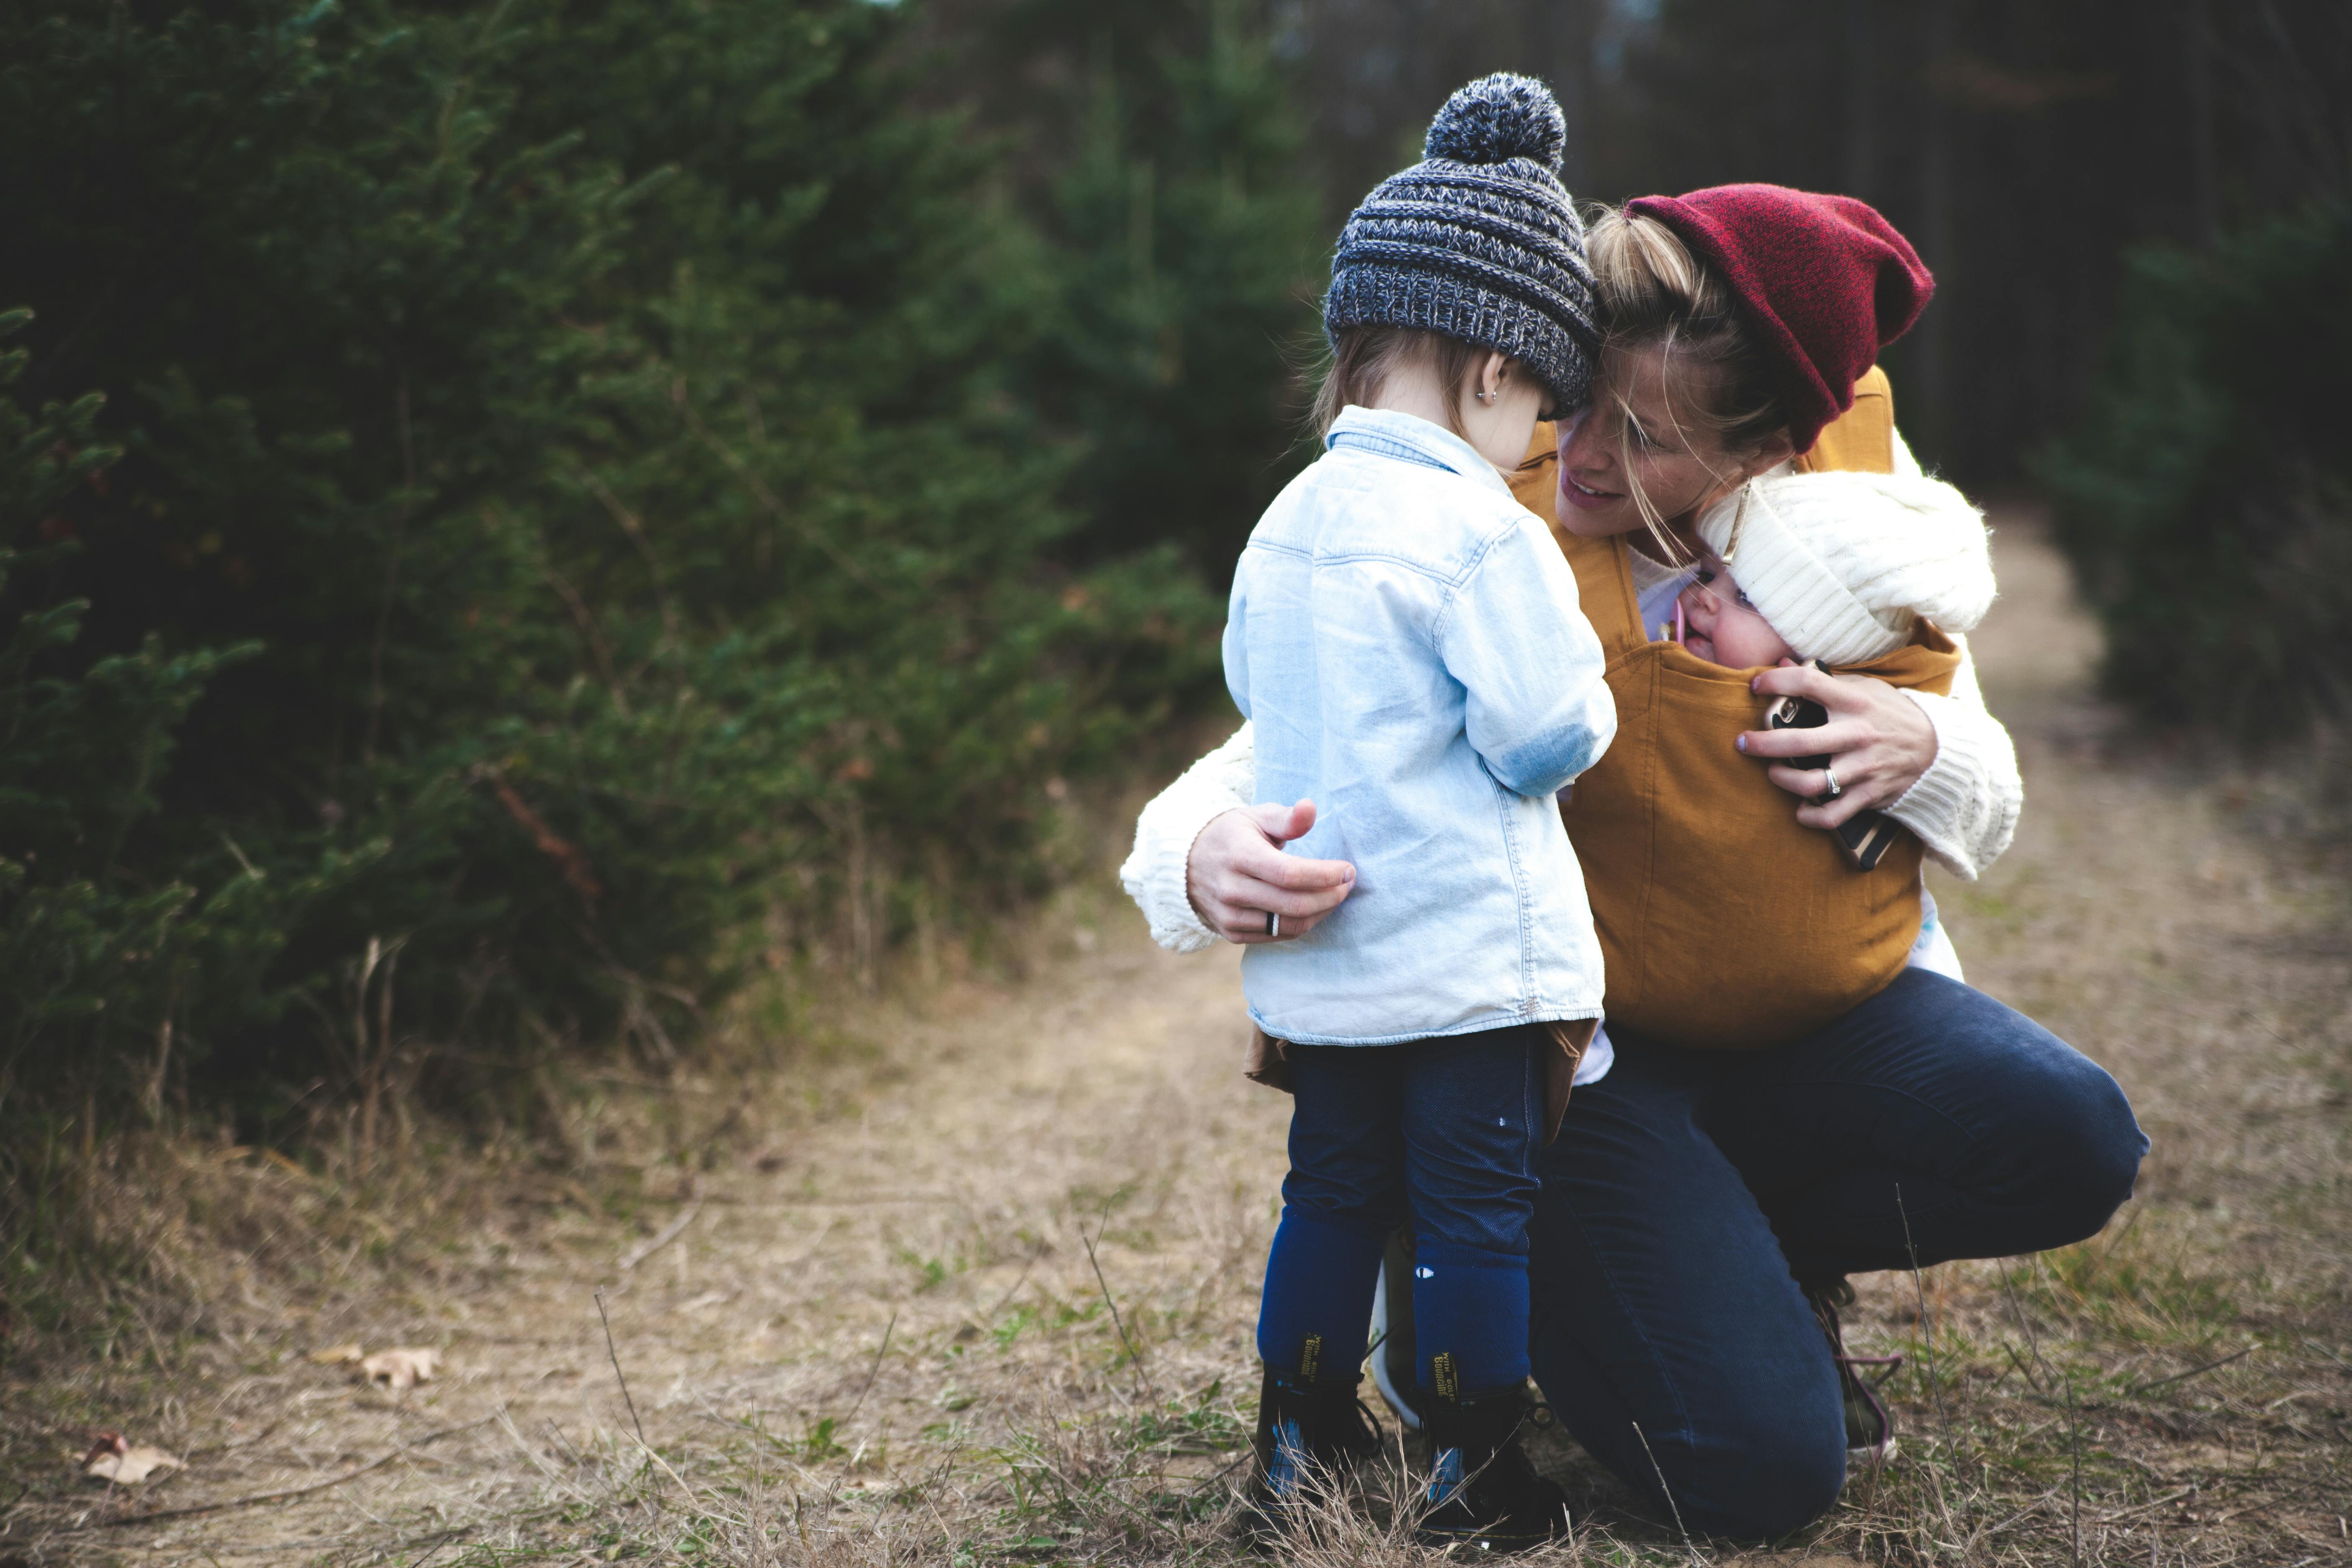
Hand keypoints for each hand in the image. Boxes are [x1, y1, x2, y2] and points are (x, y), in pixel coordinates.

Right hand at [1185, 800, 1355, 944]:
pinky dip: (1302, 924)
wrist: (1187, 864)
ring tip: (1335, 896)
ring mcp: (1230, 915)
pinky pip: (1278, 935)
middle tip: (1347, 884)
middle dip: (1331, 896)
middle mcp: (1232, 889)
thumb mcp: (1256, 817)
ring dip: (1321, 912)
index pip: (1290, 874)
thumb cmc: (1232, 835)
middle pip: (1294, 904)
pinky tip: (1313, 908)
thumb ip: (1287, 818)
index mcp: (1240, 855)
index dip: (1325, 875)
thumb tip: (1310, 808)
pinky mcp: (1232, 933)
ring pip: (1290, 925)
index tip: (1348, 869)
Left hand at [1737, 662, 1938, 828]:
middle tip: (1743, 743)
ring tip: (1773, 772)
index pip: (1808, 684)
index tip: (1755, 686)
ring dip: (1782, 780)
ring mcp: (1863, 767)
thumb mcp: (1865, 688)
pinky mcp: (1869, 794)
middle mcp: (1857, 735)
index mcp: (1854, 702)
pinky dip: (1811, 817)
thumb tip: (1782, 662)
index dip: (1776, 682)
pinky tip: (1800, 810)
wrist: (1937, 747)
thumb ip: (1824, 679)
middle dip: (1762, 744)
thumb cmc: (1891, 713)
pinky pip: (1833, 814)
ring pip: (1811, 783)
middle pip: (1799, 742)